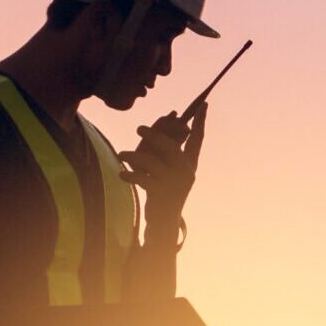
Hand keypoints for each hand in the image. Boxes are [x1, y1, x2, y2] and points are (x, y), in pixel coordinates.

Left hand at [120, 104, 206, 226]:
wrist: (164, 221)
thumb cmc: (163, 189)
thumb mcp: (167, 168)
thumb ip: (165, 148)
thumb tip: (167, 119)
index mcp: (190, 164)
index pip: (197, 139)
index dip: (200, 121)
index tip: (204, 104)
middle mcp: (186, 172)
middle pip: (170, 146)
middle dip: (154, 135)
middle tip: (138, 129)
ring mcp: (175, 183)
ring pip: (151, 161)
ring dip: (133, 156)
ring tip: (122, 155)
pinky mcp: (162, 193)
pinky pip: (143, 178)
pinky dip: (130, 175)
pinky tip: (121, 174)